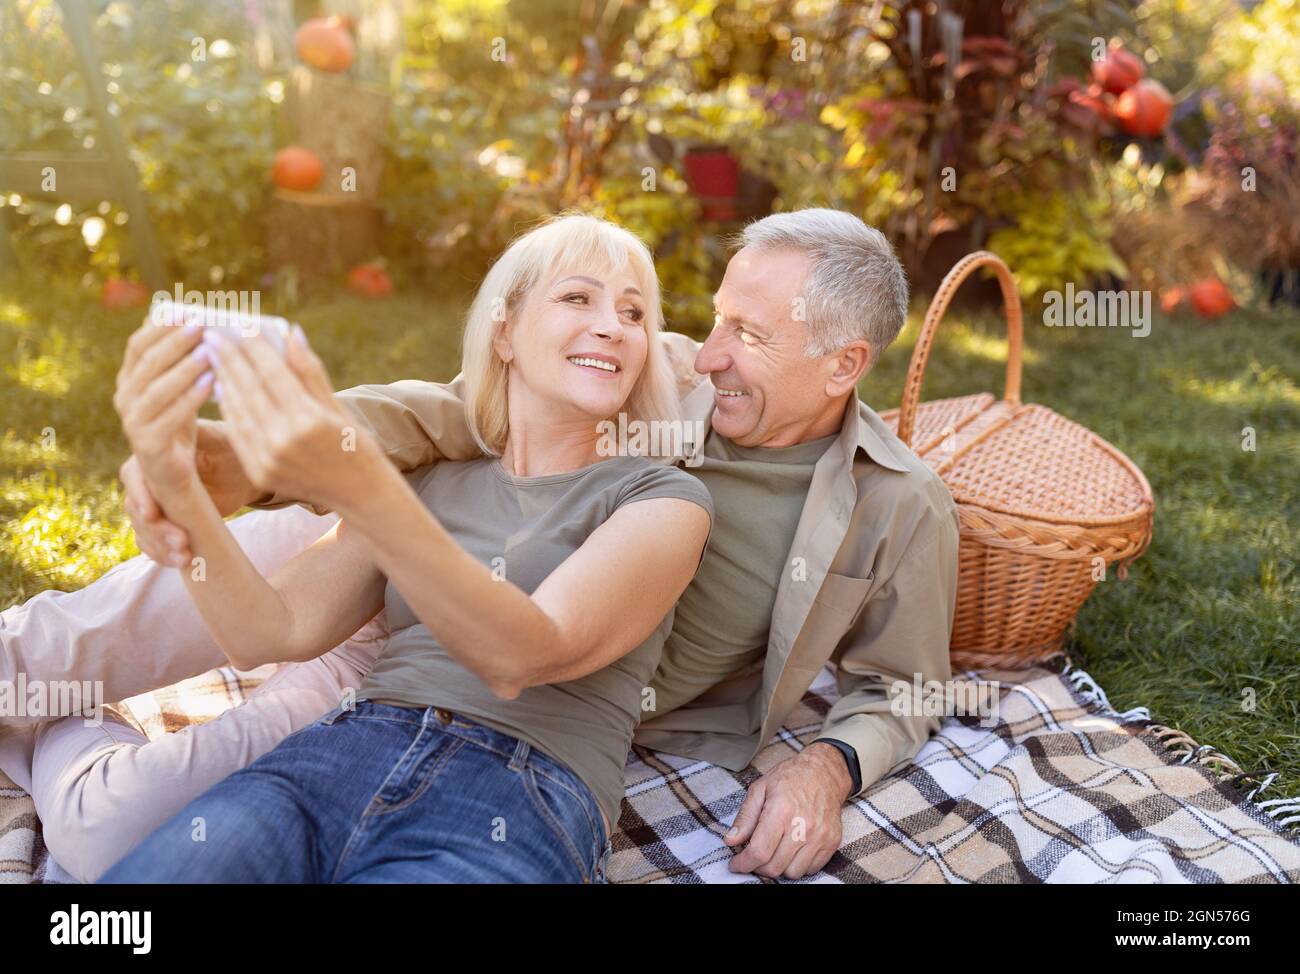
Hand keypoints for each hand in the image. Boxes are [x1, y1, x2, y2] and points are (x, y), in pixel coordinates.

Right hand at [114, 315, 213, 512]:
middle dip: (175, 341)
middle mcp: (124, 397)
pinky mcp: (147, 444)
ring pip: (156, 389)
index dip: (160, 327)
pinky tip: (211, 383)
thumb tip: (198, 320)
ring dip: (184, 368)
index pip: (137, 345)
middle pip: (147, 363)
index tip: (186, 311)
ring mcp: (132, 421)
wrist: (173, 471)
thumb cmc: (179, 420)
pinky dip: (190, 398)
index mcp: (129, 379)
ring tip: (209, 352)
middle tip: (202, 325)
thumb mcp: (178, 387)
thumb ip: (181, 360)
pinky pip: (169, 417)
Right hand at [120, 420, 262, 566]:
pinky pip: (151, 543)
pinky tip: (180, 562)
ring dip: (160, 546)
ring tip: (185, 557)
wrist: (241, 473)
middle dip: (156, 529)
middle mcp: (148, 480)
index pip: (135, 475)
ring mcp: (154, 504)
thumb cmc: (232, 448)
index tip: (153, 513)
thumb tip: (194, 423)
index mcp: (155, 456)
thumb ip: (206, 435)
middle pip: (136, 508)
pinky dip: (163, 555)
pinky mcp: (164, 523)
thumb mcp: (224, 439)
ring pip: (142, 529)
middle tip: (182, 542)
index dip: (141, 495)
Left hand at [206, 326, 377, 511]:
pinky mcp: (259, 473)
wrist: (360, 495)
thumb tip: (291, 333)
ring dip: (222, 380)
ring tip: (213, 357)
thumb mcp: (338, 407)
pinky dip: (228, 408)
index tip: (241, 326)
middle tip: (212, 334)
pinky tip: (222, 388)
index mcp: (308, 420)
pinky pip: (237, 432)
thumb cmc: (355, 445)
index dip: (254, 348)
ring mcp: (267, 459)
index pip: (272, 373)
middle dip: (229, 358)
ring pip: (238, 410)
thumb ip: (310, 372)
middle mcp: (283, 440)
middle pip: (249, 389)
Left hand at [724, 742, 851, 879]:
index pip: (759, 852)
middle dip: (758, 867)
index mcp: (781, 811)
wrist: (824, 772)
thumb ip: (745, 817)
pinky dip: (798, 865)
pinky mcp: (832, 842)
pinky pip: (812, 869)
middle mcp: (803, 826)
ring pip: (793, 873)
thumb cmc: (790, 777)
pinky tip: (792, 850)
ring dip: (779, 867)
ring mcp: (820, 836)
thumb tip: (731, 840)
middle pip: (774, 867)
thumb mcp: (760, 789)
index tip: (736, 864)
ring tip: (775, 850)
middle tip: (754, 856)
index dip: (743, 863)